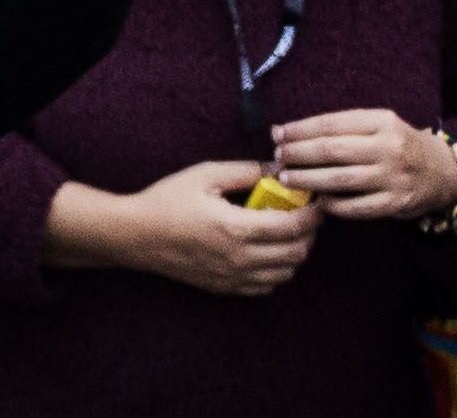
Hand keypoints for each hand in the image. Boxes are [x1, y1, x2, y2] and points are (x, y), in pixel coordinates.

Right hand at [102, 159, 318, 295]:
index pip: (293, 226)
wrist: (136, 236)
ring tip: (289, 230)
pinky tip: (268, 251)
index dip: (314, 214)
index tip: (320, 200)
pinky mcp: (226, 288)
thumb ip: (245, 171)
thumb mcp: (205, 175)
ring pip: (285, 273)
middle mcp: (241, 258)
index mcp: (238, 228)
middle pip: (296, 253)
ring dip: (295, 252)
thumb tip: (277, 168)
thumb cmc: (168, 200)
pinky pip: (266, 286)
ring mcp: (234, 277)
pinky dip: (277, 270)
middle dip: (310, 233)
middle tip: (307, 213)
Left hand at [273, 109, 456, 221]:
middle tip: (278, 157)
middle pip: (332, 151)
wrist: (440, 171)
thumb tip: (291, 132)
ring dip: (308, 180)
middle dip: (298, 154)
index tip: (277, 134)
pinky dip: (334, 205)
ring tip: (287, 179)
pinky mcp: (395, 203)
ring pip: (340, 180)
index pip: (332, 124)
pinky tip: (318, 202)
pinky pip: (357, 207)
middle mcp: (389, 147)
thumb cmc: (397, 144)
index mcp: (382, 121)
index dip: (300, 130)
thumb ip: (343, 128)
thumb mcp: (378, 125)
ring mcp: (393, 177)